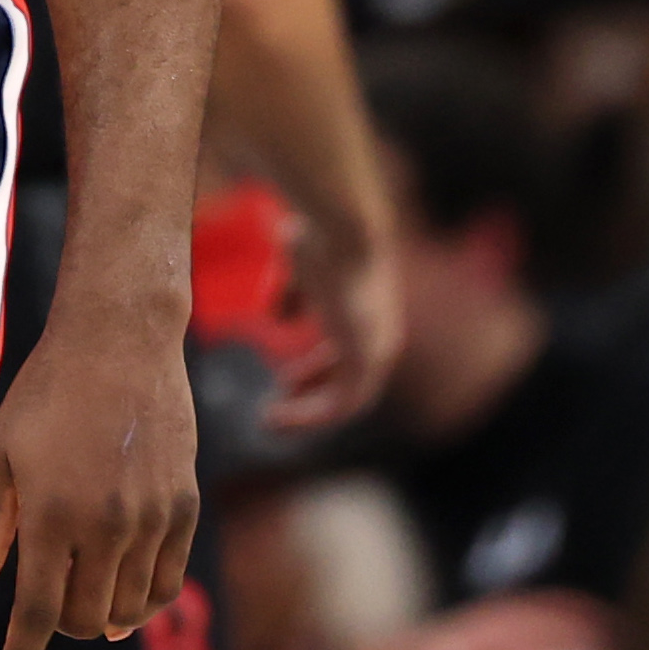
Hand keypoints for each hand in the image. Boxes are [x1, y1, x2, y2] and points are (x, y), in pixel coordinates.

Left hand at [0, 289, 196, 649]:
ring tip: (84, 601)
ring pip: (129, 608)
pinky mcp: (184, 506)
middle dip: (60, 627)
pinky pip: (168, 582)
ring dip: (102, 617)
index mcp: (50, 515)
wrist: (120, 343)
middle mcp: (105, 526)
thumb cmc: (46, 395)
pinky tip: (127, 595)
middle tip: (46, 608)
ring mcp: (151, 519)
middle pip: (84, 619)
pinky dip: (145, 602)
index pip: (35, 613)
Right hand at [270, 202, 407, 431]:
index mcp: (368, 312)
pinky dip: (309, 415)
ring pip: (344, 399)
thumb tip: (281, 318)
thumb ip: (294, 295)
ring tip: (269, 420)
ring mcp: (376, 349)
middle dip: (308, 395)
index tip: (284, 380)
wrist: (342, 229)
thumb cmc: (319, 238)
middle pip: (346, 379)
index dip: (314, 370)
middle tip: (273, 410)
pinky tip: (279, 415)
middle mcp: (378, 335)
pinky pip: (341, 405)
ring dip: (305, 414)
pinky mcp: (367, 360)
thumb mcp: (301, 269)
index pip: (346, 354)